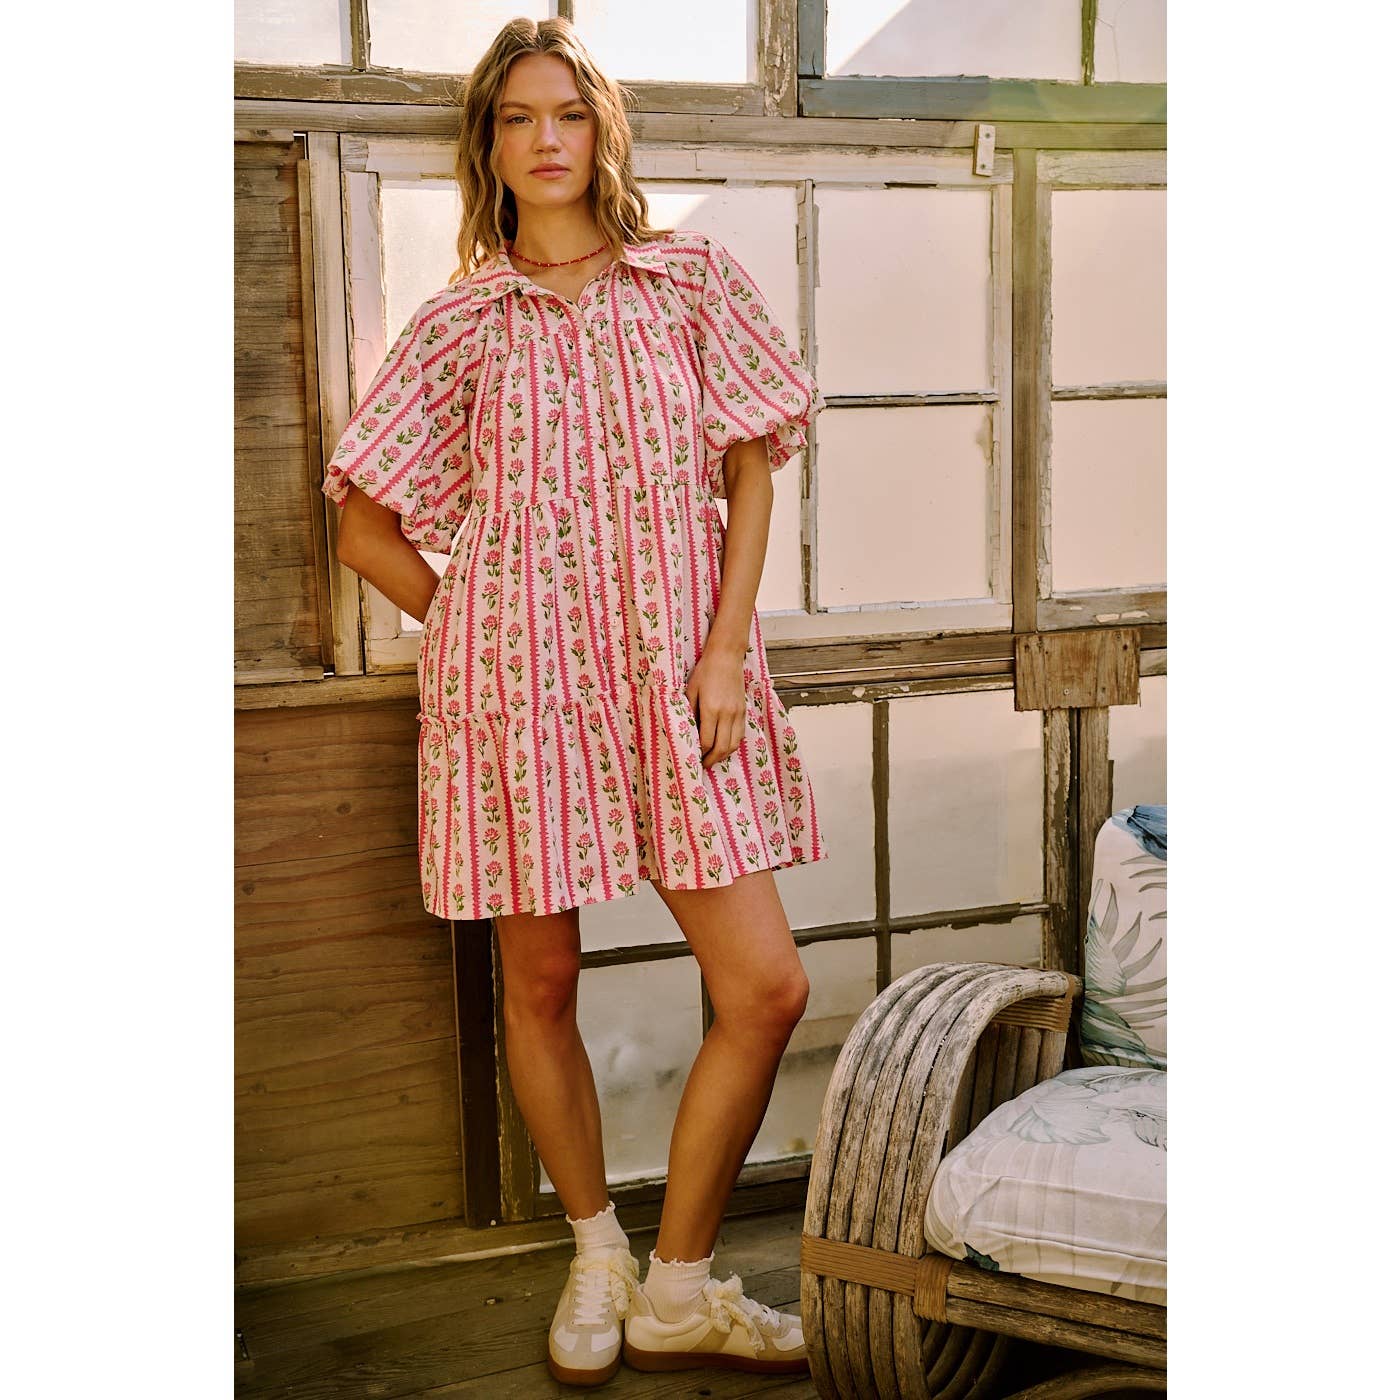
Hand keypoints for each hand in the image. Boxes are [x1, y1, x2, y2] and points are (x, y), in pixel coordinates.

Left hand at [685, 646, 747, 769]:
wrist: (726, 656)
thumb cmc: (705, 671)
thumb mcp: (690, 690)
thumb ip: (689, 712)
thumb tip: (687, 732)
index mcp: (711, 709)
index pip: (707, 741)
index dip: (700, 753)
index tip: (693, 758)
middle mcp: (727, 714)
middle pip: (722, 747)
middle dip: (712, 760)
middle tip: (703, 765)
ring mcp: (737, 713)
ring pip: (734, 744)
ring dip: (723, 755)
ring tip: (713, 759)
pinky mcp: (743, 710)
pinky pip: (740, 734)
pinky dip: (732, 744)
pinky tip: (724, 746)